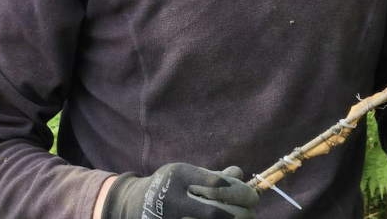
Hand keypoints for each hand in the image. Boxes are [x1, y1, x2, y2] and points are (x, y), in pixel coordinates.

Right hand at [101, 163, 257, 218]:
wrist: (134, 205)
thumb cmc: (170, 185)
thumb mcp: (187, 173)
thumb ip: (212, 175)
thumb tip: (239, 174)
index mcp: (178, 175)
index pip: (213, 184)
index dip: (236, 192)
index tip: (251, 196)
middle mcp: (172, 199)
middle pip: (213, 212)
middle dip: (239, 214)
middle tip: (252, 211)